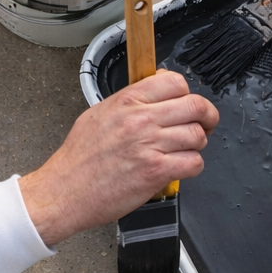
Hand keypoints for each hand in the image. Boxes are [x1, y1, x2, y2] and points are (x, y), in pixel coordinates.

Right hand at [18, 71, 219, 246]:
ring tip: (184, 150)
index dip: (187, 93)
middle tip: (205, 124)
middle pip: (195, 106)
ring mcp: (149, 146)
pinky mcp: (155, 172)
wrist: (65, 190)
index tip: (186, 103)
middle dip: (207, 116)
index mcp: (126, 102)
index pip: (174, 82)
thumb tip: (154, 90)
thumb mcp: (98, 115)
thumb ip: (128, 101)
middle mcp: (140, 120)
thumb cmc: (78, 158)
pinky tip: (179, 168)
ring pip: (197, 136)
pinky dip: (192, 166)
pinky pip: (193, 163)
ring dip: (197, 145)